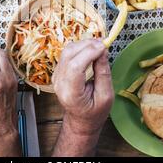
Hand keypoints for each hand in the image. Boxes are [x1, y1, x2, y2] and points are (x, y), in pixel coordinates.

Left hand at [52, 39, 112, 155]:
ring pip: (67, 51)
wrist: (81, 120)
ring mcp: (56, 76)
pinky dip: (80, 48)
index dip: (89, 53)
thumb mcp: (106, 96)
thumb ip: (103, 73)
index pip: (75, 67)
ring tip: (99, 46)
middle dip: (87, 45)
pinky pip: (67, 54)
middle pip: (69, 55)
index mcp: (71, 94)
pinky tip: (91, 50)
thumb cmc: (95, 112)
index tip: (104, 46)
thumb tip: (103, 51)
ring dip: (84, 44)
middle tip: (104, 43)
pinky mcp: (58, 71)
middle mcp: (59, 83)